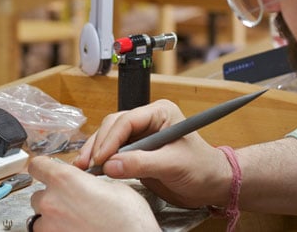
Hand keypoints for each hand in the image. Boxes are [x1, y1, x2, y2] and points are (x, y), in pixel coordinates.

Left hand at [27, 156, 158, 231]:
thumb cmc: (129, 222)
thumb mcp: (116, 189)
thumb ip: (92, 183)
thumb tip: (89, 185)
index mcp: (65, 180)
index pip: (37, 166)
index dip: (43, 168)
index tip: (47, 171)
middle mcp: (51, 203)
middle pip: (38, 195)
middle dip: (52, 198)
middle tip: (73, 204)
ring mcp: (49, 228)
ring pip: (40, 220)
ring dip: (53, 220)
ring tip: (75, 223)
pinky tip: (76, 231)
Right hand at [72, 99, 230, 209]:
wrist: (212, 184)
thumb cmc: (201, 168)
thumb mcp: (173, 164)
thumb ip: (141, 163)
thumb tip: (110, 165)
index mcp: (160, 112)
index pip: (127, 120)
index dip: (111, 139)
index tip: (100, 158)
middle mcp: (147, 120)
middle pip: (114, 126)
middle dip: (99, 145)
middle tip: (87, 164)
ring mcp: (141, 135)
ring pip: (110, 137)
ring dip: (96, 151)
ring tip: (83, 167)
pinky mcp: (136, 150)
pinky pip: (114, 151)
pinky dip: (103, 160)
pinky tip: (94, 169)